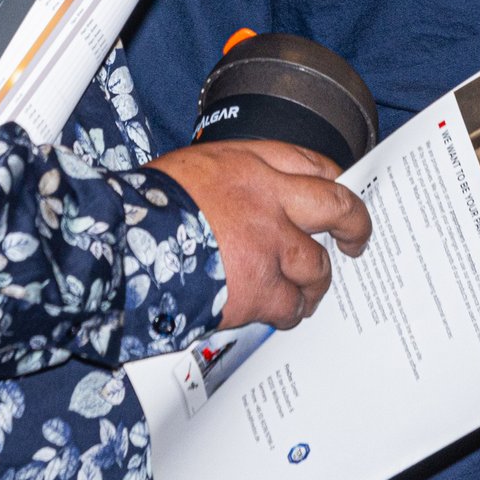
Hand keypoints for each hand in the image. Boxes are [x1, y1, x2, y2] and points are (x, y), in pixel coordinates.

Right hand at [149, 139, 372, 330]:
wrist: (122, 241)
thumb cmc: (146, 204)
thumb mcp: (192, 167)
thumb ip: (229, 179)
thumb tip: (241, 198)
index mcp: (252, 165)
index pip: (314, 164)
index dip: (334, 183)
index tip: (339, 196)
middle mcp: (271, 201)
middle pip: (337, 209)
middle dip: (355, 225)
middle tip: (357, 240)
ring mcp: (269, 247)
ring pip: (317, 267)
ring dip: (315, 282)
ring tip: (308, 293)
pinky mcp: (259, 290)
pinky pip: (291, 305)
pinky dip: (291, 312)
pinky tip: (283, 314)